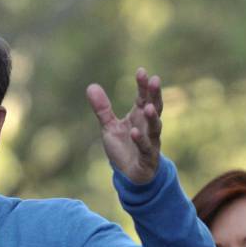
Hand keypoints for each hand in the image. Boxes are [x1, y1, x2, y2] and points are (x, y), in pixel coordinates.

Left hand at [85, 67, 162, 183]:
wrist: (130, 175)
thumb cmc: (123, 148)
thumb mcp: (109, 127)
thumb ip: (102, 109)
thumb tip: (91, 86)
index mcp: (139, 117)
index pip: (143, 97)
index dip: (143, 85)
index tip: (141, 71)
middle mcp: (148, 127)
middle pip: (154, 108)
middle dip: (155, 95)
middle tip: (155, 80)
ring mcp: (150, 142)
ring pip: (155, 128)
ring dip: (152, 117)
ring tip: (147, 107)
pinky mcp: (147, 158)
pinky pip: (146, 148)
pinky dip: (141, 140)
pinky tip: (134, 132)